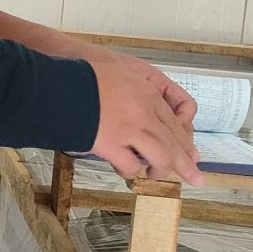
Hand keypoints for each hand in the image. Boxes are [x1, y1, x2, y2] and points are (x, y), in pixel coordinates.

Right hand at [89, 56, 202, 186]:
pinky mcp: (110, 145)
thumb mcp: (115, 73)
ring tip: (155, 176)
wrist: (56, 87)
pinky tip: (129, 171)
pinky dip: (131, 171)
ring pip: (160, 157)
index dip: (185, 141)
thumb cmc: (80, 78)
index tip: (193, 155)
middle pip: (173, 143)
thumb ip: (132, 89)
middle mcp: (143, 113)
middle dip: (186, 164)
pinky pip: (130, 166)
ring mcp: (128, 130)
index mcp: (146, 93)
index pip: (174, 122)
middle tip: (196, 178)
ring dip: (160, 170)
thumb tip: (141, 110)